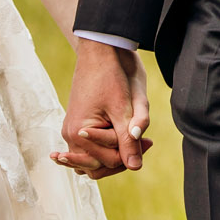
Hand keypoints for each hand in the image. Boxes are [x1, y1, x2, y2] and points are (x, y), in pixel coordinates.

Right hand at [53, 41, 151, 178]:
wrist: (99, 52)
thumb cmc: (110, 77)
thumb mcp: (123, 110)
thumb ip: (128, 140)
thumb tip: (135, 167)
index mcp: (79, 133)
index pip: (110, 160)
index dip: (131, 153)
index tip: (149, 141)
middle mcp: (71, 136)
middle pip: (99, 165)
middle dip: (122, 157)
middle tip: (146, 142)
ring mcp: (72, 132)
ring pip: (95, 160)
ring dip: (115, 153)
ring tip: (136, 138)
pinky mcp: (78, 126)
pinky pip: (91, 149)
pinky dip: (107, 147)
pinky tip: (123, 137)